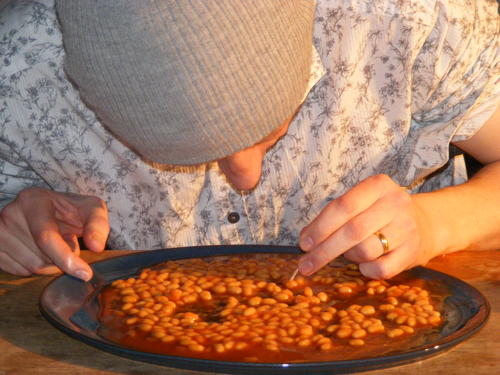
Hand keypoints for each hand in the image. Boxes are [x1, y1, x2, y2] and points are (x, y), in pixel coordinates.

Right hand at [0, 187, 108, 280]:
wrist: (49, 210)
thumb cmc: (71, 209)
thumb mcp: (91, 209)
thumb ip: (98, 224)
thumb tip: (96, 246)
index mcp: (32, 200)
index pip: (46, 237)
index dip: (67, 259)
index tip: (85, 273)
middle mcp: (9, 214)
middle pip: (40, 258)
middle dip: (62, 259)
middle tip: (68, 242)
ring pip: (30, 268)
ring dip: (51, 264)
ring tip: (55, 244)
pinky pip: (20, 271)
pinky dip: (36, 267)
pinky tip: (41, 251)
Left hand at [298, 174, 432, 278]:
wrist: (426, 225)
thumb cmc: (380, 214)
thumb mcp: (360, 204)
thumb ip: (332, 216)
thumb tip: (305, 239)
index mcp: (378, 185)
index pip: (343, 206)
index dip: (320, 227)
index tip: (303, 243)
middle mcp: (395, 203)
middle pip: (352, 231)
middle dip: (324, 250)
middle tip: (306, 265)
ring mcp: (407, 228)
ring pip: (365, 250)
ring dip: (348, 256)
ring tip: (349, 253)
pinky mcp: (413, 252)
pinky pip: (379, 269)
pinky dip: (365, 269)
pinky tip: (365, 263)